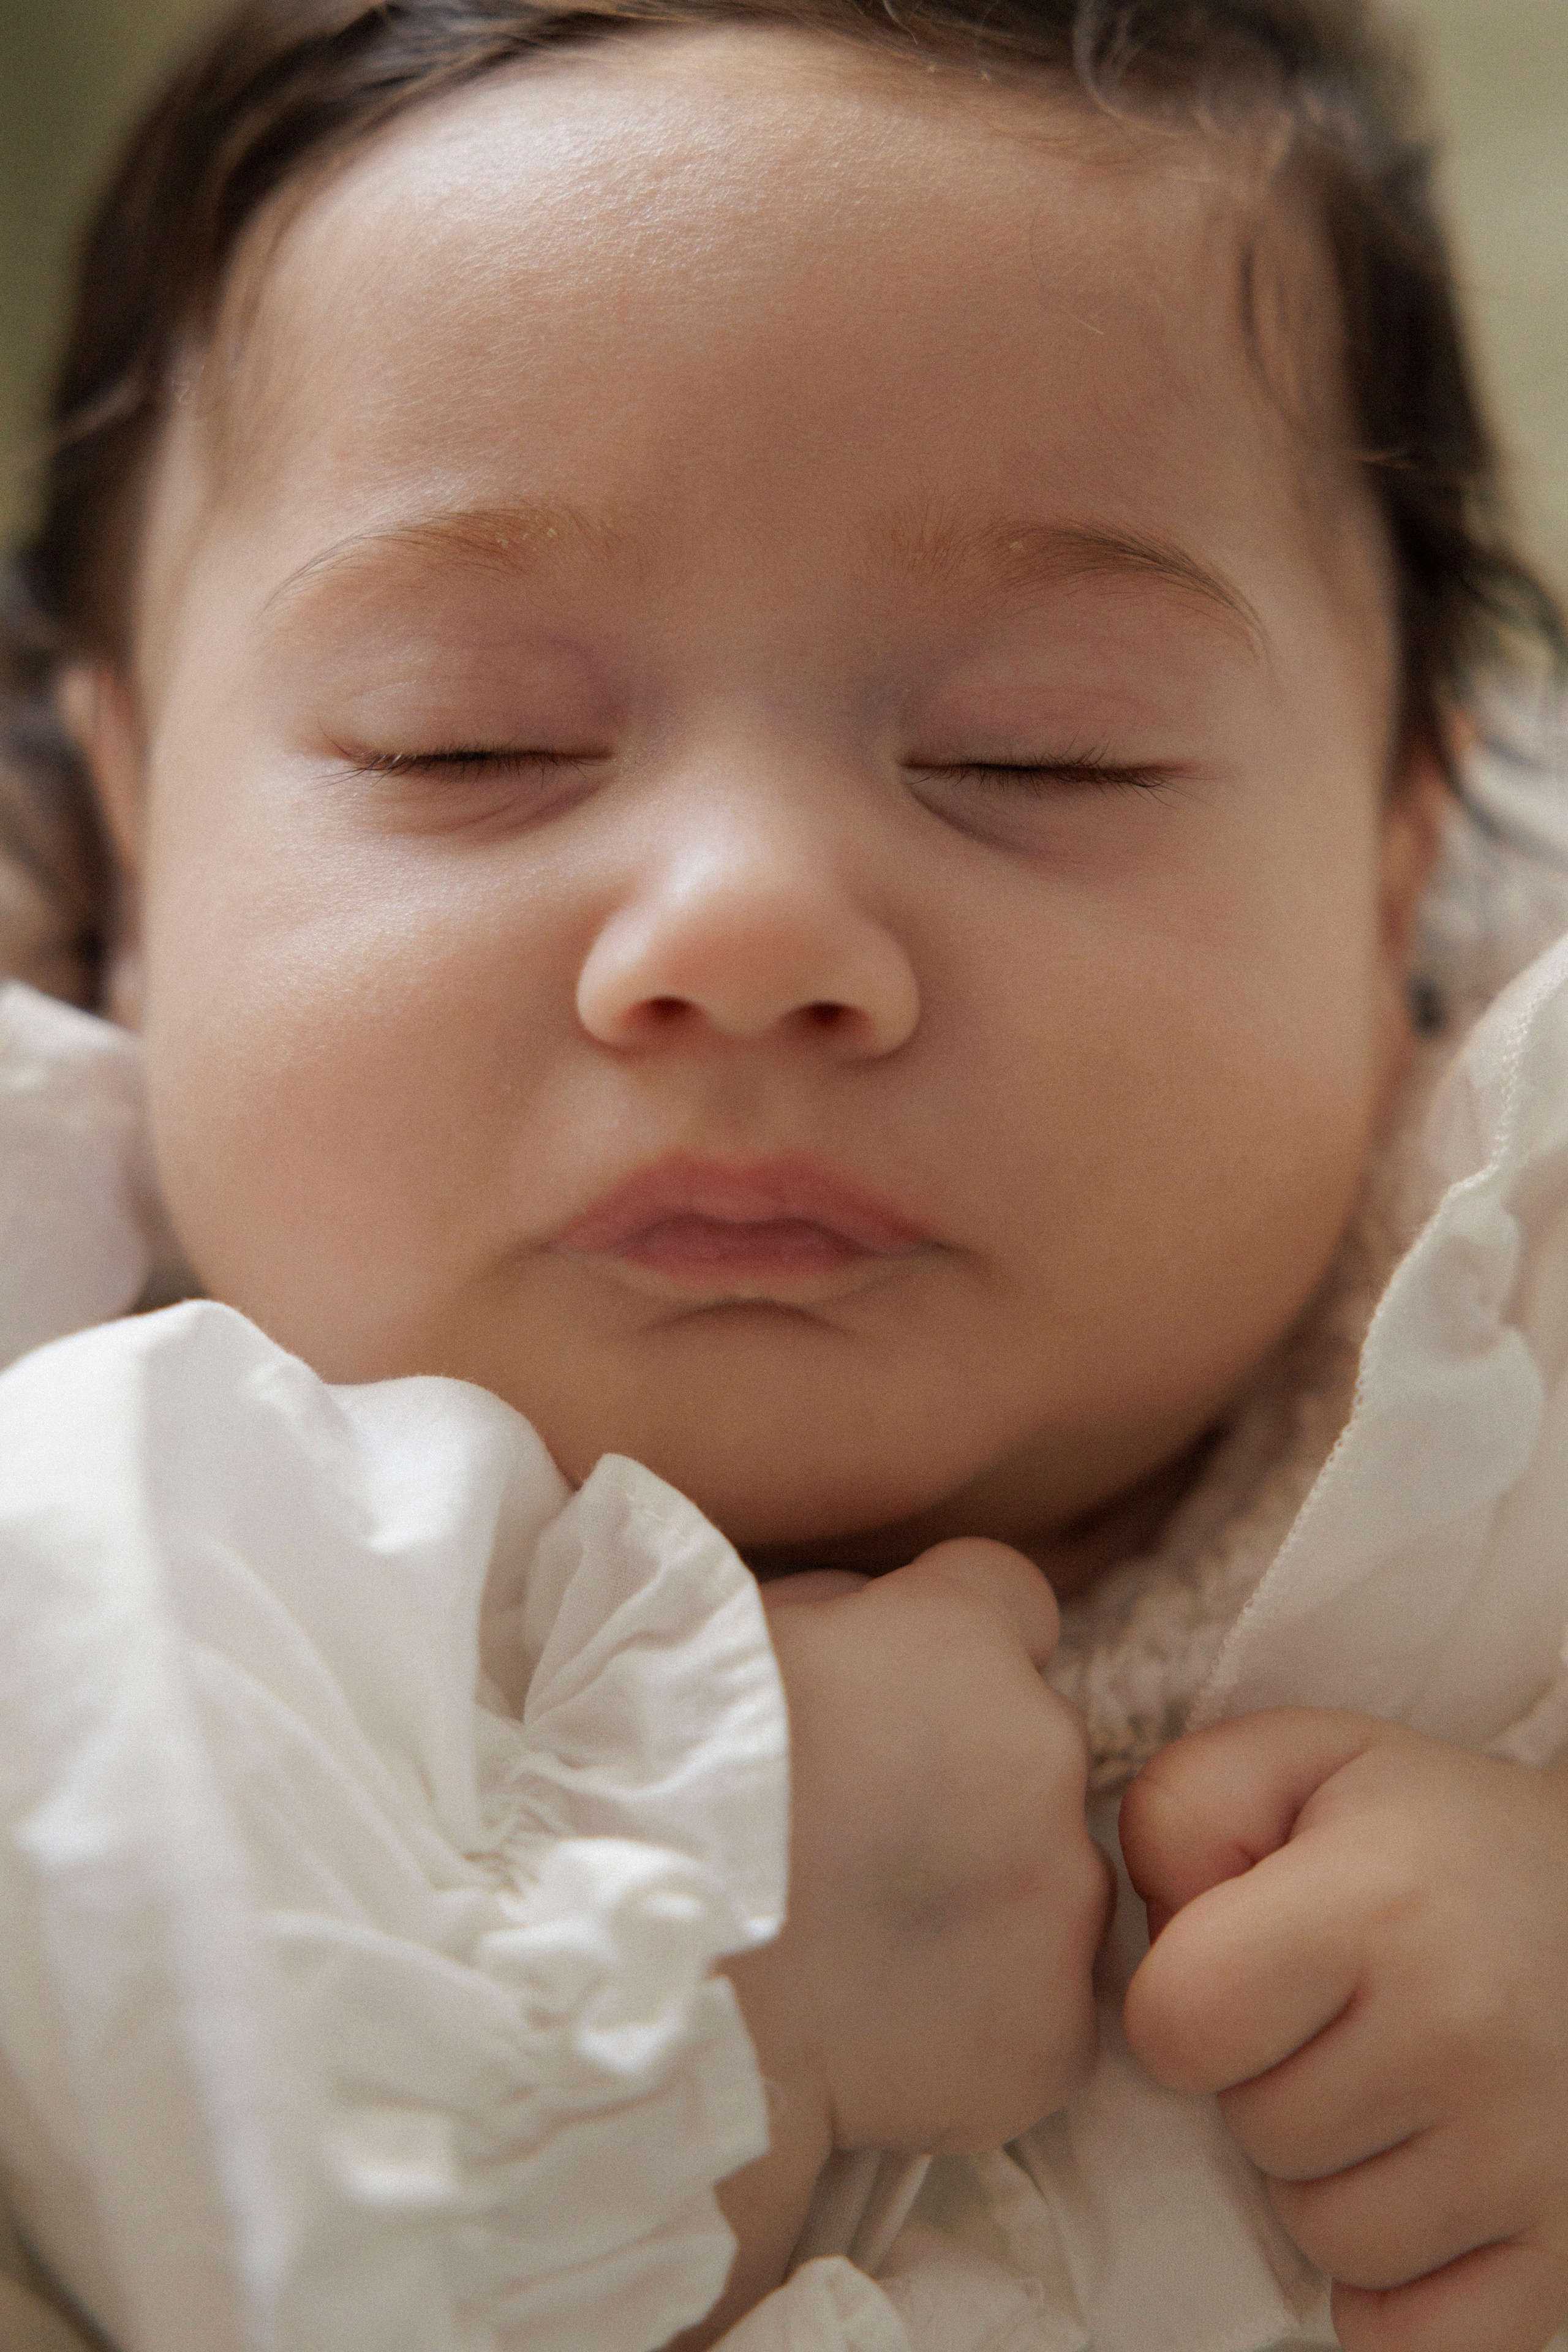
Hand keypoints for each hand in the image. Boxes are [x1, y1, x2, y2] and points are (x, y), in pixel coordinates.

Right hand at [670, 1540, 1108, 2349]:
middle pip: (1032, 1747)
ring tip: (858, 1951)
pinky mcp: (1054, 2033)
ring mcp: (1059, 1900)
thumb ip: (837, 1611)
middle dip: (968, 1782)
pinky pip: (1039, 2013)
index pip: (1015, 1602)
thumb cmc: (646, 1791)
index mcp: (958, 1642)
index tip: (895, 1696)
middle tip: (856, 1843)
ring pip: (1048, 1882)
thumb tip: (879, 1623)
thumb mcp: (724, 1632)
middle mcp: (1038, 1753)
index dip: (954, 1646)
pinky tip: (880, 2030)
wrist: (624, 1993)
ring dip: (982, 1902)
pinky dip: (978, 2023)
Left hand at [1121, 1710, 1567, 2351]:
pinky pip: (1422, 2340)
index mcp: (1376, 1910)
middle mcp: (1460, 2038)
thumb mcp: (1294, 1763)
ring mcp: (1527, 2159)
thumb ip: (1179, 1814)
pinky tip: (1422, 2192)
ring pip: (1330, 2239)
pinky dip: (1403, 2290)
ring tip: (1390, 2084)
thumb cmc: (1427, 1831)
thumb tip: (1158, 1948)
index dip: (1185, 2004)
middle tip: (1340, 2015)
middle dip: (1267, 2081)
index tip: (1244, 1966)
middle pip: (1254, 2137)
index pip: (1177, 2029)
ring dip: (1332, 2175)